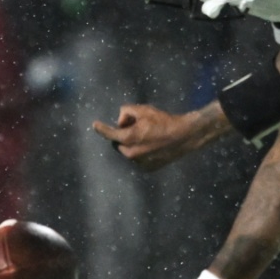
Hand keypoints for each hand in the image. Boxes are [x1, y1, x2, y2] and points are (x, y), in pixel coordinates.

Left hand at [92, 103, 220, 170]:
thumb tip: (121, 121)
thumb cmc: (164, 121)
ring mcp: (139, 162)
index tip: (95, 125)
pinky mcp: (148, 168)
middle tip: (137, 128)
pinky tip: (154, 146)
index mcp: (128, 138)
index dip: (101, 128)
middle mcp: (131, 153)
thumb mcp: (144, 110)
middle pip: (119, 143)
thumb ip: (127, 112)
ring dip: (133, 145)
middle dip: (124, 136)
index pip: (109, 133)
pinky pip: (139, 159)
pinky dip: (142, 152)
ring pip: (129, 152)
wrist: (184, 136)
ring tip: (149, 137)